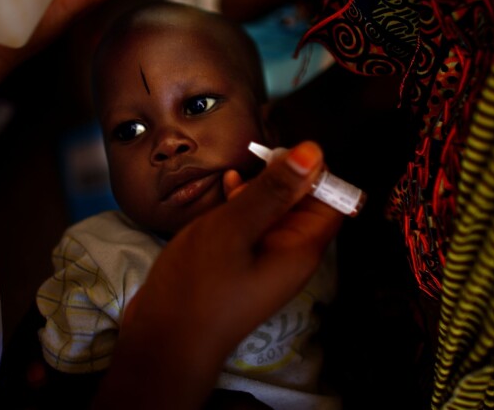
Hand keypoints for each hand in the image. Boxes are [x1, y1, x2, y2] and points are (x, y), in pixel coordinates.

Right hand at [96, 141, 342, 408]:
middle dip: (282, 176)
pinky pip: (252, 226)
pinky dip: (242, 206)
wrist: (163, 342)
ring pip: (275, 211)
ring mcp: (264, 260)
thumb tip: (312, 151)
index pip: (330, 199)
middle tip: (251, 159)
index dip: (313, 171)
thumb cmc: (199, 286)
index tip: (280, 151)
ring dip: (259, 189)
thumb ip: (272, 190)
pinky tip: (223, 190)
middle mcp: (290, 254)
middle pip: (303, 203)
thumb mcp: (235, 228)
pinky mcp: (240, 263)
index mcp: (301, 247)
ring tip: (233, 174)